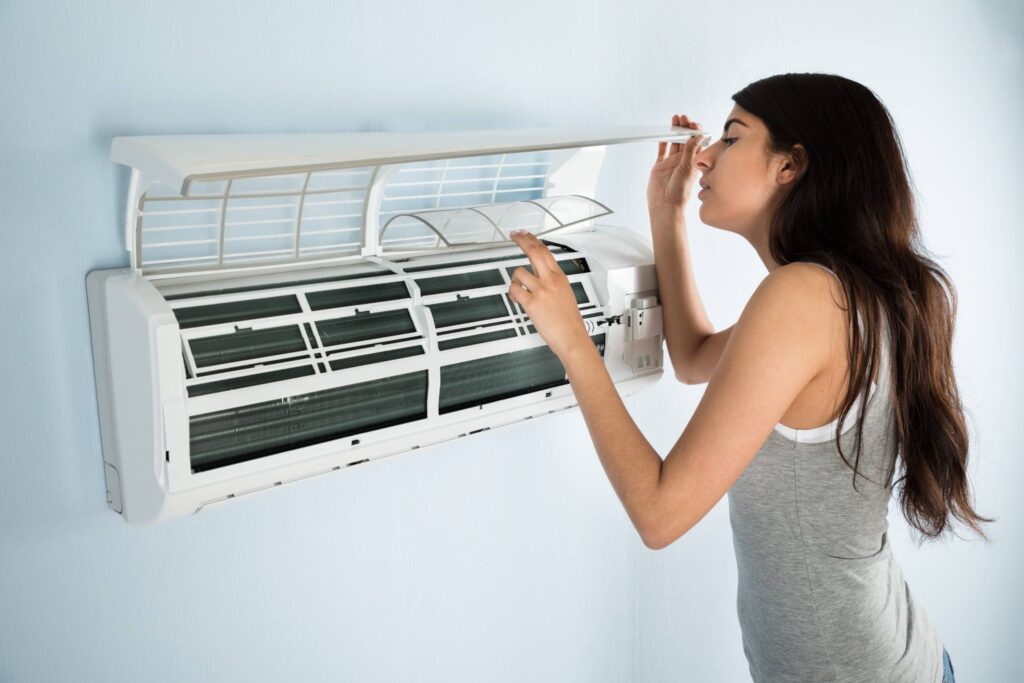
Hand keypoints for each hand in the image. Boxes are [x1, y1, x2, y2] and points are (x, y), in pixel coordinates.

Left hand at [507, 230, 589, 359]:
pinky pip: (514, 290)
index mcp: (560, 277)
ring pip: (519, 272)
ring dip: (514, 278)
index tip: (526, 235)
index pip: (545, 251)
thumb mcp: (566, 294)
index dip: (534, 240)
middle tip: (515, 236)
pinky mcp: (532, 303)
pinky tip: (516, 297)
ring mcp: (541, 291)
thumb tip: (541, 276)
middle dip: (522, 240)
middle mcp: (551, 281)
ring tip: (518, 287)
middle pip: (534, 252)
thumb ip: (554, 282)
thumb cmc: (569, 321)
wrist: (573, 338)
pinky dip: (512, 293)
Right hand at [647, 113, 705, 218]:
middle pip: (685, 140)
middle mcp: (683, 161)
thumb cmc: (679, 192)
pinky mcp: (660, 165)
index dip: (696, 132)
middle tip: (683, 118)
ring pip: (674, 142)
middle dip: (685, 128)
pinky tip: (663, 132)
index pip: (697, 143)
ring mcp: (671, 162)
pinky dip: (663, 140)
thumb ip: (690, 151)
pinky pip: (662, 150)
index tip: (694, 124)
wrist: (665, 205)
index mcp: (694, 162)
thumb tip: (698, 135)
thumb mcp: (687, 169)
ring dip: (675, 131)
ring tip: (675, 119)